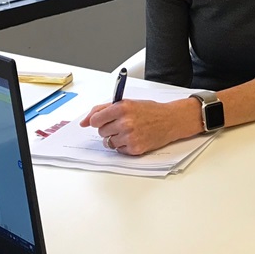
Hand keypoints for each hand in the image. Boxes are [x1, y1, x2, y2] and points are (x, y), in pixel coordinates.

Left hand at [80, 98, 200, 154]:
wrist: (171, 120)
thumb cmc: (150, 111)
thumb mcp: (127, 103)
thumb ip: (103, 109)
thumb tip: (84, 122)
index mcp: (122, 107)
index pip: (95, 119)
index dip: (98, 121)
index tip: (103, 121)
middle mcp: (125, 122)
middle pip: (101, 131)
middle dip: (108, 128)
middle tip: (122, 124)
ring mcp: (130, 136)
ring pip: (108, 142)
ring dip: (115, 138)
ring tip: (129, 131)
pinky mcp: (135, 148)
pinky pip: (118, 150)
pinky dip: (124, 146)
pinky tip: (134, 138)